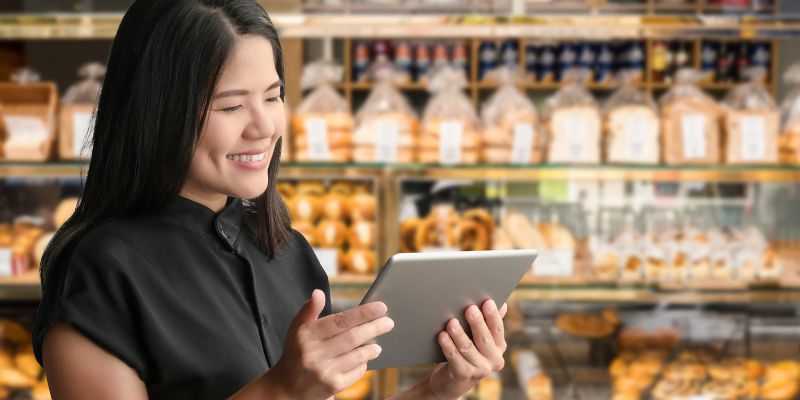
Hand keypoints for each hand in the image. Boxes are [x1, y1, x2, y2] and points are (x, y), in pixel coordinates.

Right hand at [265, 290, 393, 398]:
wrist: (286, 389)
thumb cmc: (296, 353)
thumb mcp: (297, 330)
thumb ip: (309, 310)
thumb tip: (318, 293)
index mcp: (306, 335)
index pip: (340, 320)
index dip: (363, 313)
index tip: (381, 307)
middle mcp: (314, 354)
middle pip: (353, 337)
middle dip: (374, 328)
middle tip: (389, 322)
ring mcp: (324, 372)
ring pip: (358, 355)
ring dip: (372, 348)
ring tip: (378, 343)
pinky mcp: (333, 387)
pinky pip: (357, 371)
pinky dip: (364, 363)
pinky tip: (365, 358)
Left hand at [425, 300, 507, 399]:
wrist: (452, 380)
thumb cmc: (467, 353)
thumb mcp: (479, 339)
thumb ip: (489, 322)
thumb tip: (502, 304)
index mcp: (499, 347)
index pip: (497, 329)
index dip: (493, 315)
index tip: (487, 302)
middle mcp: (493, 359)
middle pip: (484, 338)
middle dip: (477, 323)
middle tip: (470, 309)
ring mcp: (480, 369)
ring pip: (468, 348)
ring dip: (459, 334)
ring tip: (451, 322)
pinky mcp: (464, 375)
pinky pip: (454, 357)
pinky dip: (448, 346)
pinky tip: (442, 335)